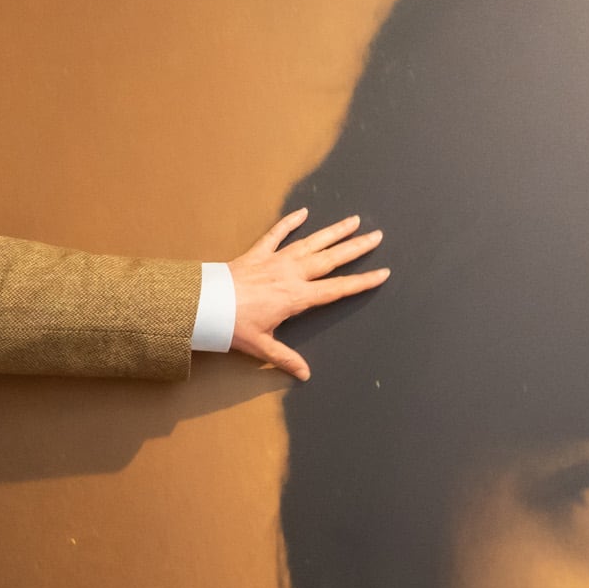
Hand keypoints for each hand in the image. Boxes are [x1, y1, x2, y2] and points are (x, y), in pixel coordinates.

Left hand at [218, 207, 387, 380]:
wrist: (206, 305)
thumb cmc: (233, 326)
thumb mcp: (262, 346)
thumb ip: (285, 358)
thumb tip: (304, 375)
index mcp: (297, 297)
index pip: (338, 289)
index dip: (362, 282)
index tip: (382, 273)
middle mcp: (291, 274)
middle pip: (331, 259)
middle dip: (356, 248)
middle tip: (377, 236)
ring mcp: (275, 261)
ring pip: (311, 242)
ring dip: (333, 231)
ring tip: (353, 220)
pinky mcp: (257, 254)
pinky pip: (276, 234)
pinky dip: (289, 223)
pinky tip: (303, 212)